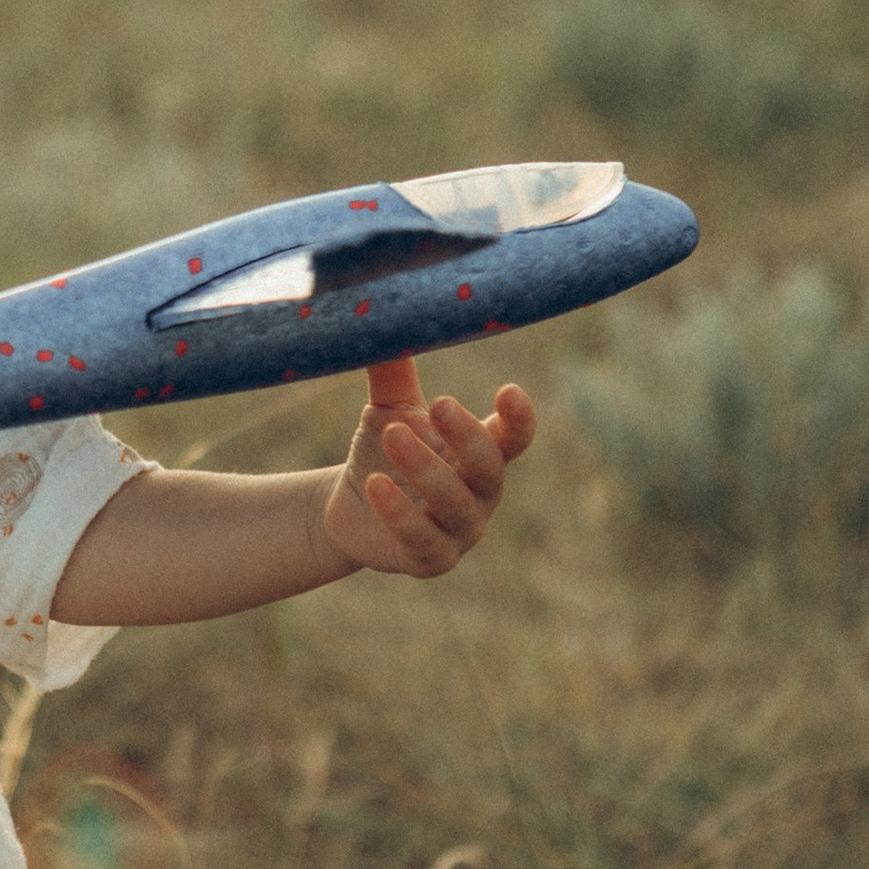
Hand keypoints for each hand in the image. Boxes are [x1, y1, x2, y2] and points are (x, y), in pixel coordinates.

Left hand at [313, 356, 534, 579]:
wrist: (350, 505)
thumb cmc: (384, 449)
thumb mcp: (390, 407)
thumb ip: (393, 370)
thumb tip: (379, 309)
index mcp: (481, 453)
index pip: (514, 437)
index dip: (518, 418)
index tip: (508, 391)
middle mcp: (480, 493)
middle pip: (489, 468)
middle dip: (467, 438)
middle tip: (440, 404)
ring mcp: (459, 530)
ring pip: (455, 504)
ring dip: (426, 469)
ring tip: (392, 434)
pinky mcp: (430, 559)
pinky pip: (422, 540)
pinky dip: (400, 513)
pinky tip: (375, 485)